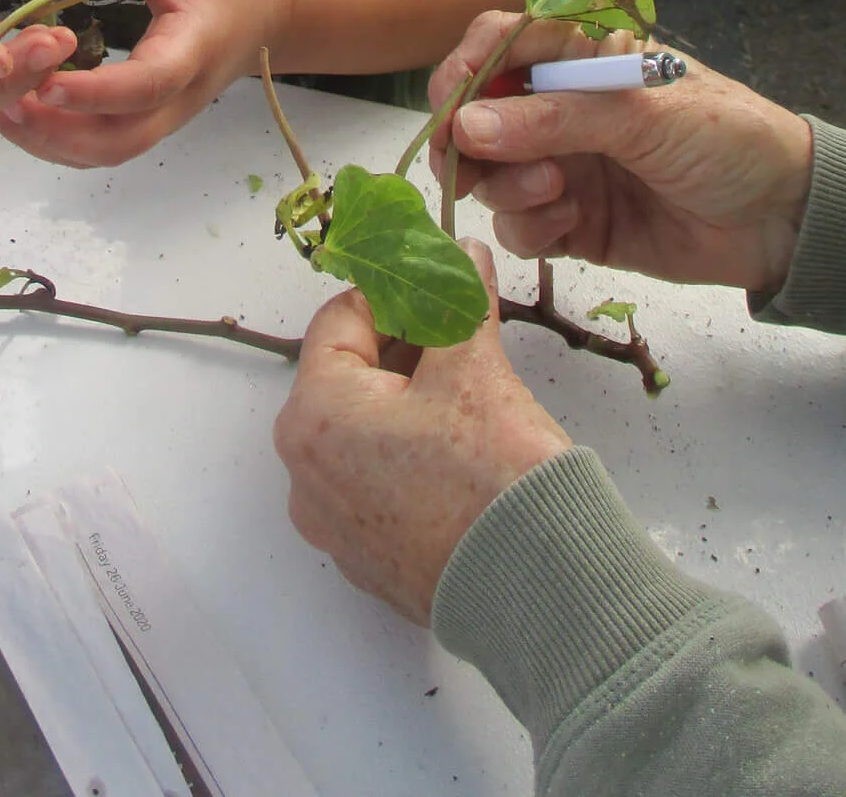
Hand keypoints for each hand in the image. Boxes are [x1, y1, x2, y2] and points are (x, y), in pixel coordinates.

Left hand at [0, 0, 285, 167]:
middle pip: (119, 141)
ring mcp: (164, 118)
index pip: (147, 84)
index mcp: (192, 49)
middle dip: (57, 131)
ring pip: (105, 153)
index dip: (96, 91)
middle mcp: (178, 98)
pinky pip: (101, 147)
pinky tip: (20, 113)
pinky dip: (57, 141)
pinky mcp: (147, 122)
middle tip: (0, 102)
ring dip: (49, 141)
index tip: (44, 83)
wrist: (261, 14)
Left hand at [273, 241, 570, 623]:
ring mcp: (335, 526)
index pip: (340, 322)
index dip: (393, 295)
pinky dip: (410, 458)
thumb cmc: (493, 475)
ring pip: (363, 433)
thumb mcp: (475, 368)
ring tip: (469, 390)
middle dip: (404, 348)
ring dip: (408, 402)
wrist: (540, 590)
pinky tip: (462, 453)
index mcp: (314, 417)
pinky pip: (377, 485)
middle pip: (347, 379)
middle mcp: (305, 476)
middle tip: (461, 334)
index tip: (438, 285)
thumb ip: (460, 302)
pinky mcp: (369, 561)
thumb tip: (461, 255)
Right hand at [429, 10, 813, 291]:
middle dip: (466, 143)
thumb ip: (556, 118)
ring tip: (557, 192)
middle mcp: (562, 110)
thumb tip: (465, 125)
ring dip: (507, 186)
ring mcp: (565, 167)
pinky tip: (572, 221)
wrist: (787, 219)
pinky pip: (519, 228)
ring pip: (490, 177)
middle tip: (470, 167)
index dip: (462, 69)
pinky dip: (531, 228)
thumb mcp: (645, 114)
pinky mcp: (573, 224)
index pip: (497, 45)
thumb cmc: (729, 138)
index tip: (444, 108)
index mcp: (581, 60)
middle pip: (475, 117)